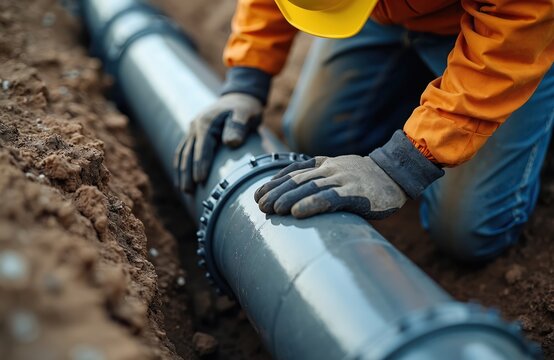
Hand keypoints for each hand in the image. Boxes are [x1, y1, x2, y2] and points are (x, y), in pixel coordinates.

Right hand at [179, 93, 262, 191]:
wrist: (239, 97)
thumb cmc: (245, 108)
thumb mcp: (246, 113)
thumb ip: (239, 126)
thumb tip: (231, 142)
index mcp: (207, 123)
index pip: (202, 148)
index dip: (200, 165)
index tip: (200, 181)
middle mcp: (195, 126)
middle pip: (188, 153)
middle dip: (187, 173)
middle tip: (188, 192)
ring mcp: (192, 130)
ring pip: (183, 154)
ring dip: (181, 172)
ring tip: (184, 190)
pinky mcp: (193, 134)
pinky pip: (184, 151)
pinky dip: (181, 165)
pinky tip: (181, 178)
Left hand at [254, 155, 407, 219]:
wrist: (396, 174)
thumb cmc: (366, 178)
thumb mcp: (340, 171)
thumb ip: (321, 178)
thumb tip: (298, 195)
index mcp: (325, 164)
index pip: (294, 171)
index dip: (274, 182)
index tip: (258, 194)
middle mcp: (330, 169)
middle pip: (297, 180)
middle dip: (276, 192)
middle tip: (259, 205)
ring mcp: (342, 180)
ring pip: (309, 187)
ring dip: (287, 198)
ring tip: (271, 209)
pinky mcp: (354, 193)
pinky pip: (329, 198)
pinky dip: (311, 205)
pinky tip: (297, 212)